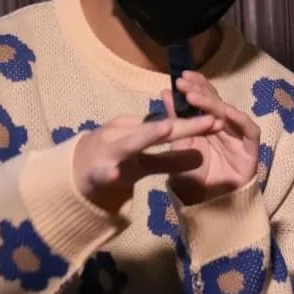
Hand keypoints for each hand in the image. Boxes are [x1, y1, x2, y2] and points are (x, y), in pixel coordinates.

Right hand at [71, 109, 219, 211]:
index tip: (218, 121)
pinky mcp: (96, 173)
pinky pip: (104, 173)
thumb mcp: (142, 159)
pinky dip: (110, 172)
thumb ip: (169, 158)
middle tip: (204, 121)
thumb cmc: (113, 160)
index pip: (169, 128)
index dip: (194, 125)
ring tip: (166, 128)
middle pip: (154, 131)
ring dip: (146, 136)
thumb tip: (200, 153)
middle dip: (180, 125)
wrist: (74, 173)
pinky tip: (115, 173)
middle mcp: (124, 137)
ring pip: (128, 144)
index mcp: (137, 133)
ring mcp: (109, 153)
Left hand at [163, 71, 261, 204]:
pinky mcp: (251, 149)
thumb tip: (164, 92)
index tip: (179, 77)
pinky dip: (239, 119)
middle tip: (183, 82)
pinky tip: (226, 111)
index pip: (203, 100)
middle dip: (201, 91)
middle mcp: (224, 127)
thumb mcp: (180, 146)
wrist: (209, 207)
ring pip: (229, 113)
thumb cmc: (196, 178)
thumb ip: (174, 121)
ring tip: (193, 96)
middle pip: (216, 102)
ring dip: (213, 103)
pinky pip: (249, 130)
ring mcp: (238, 136)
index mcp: (208, 125)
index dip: (195, 87)